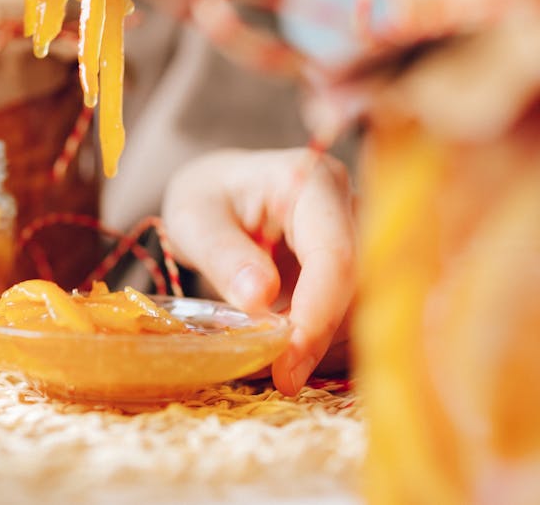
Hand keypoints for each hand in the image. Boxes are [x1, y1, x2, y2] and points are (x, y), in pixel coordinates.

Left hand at [161, 148, 356, 395]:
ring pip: (367, 307)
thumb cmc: (206, 199)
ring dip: (326, 347)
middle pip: (364, 286)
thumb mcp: (194, 218)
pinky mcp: (360, 268)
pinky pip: (357, 315)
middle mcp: (351, 205)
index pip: (335, 255)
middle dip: (324, 338)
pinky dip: (325, 344)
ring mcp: (362, 237)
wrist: (220, 194)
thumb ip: (222, 253)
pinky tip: (288, 359)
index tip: (288, 367)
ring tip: (275, 369)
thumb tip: (259, 298)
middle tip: (281, 378)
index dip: (318, 316)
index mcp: (312, 183)